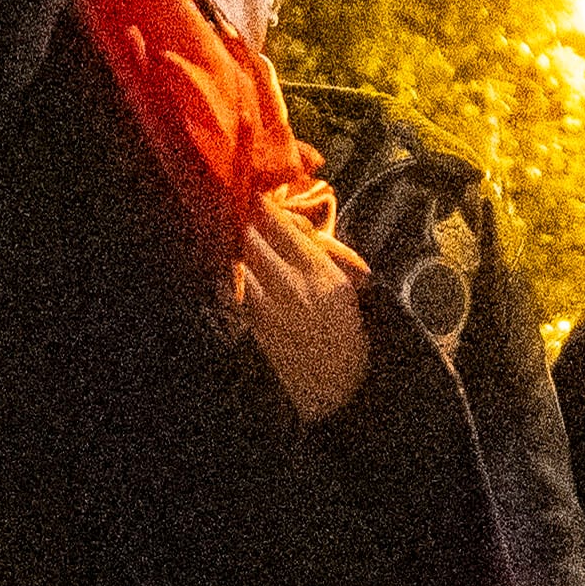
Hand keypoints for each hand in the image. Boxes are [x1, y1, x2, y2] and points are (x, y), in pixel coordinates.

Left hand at [238, 188, 372, 422]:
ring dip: (241, 251)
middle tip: (241, 212)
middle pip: (257, 243)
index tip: (257, 196)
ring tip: (239, 239)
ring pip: (244, 265)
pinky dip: (238, 277)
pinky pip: (240, 291)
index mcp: (323, 275)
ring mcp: (271, 306)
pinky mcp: (255, 324)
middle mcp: (295, 286)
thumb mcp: (346, 294)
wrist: (334, 389)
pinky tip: (240, 272)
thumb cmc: (347, 340)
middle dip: (247, 227)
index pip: (287, 232)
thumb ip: (327, 263)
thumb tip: (308, 239)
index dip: (268, 211)